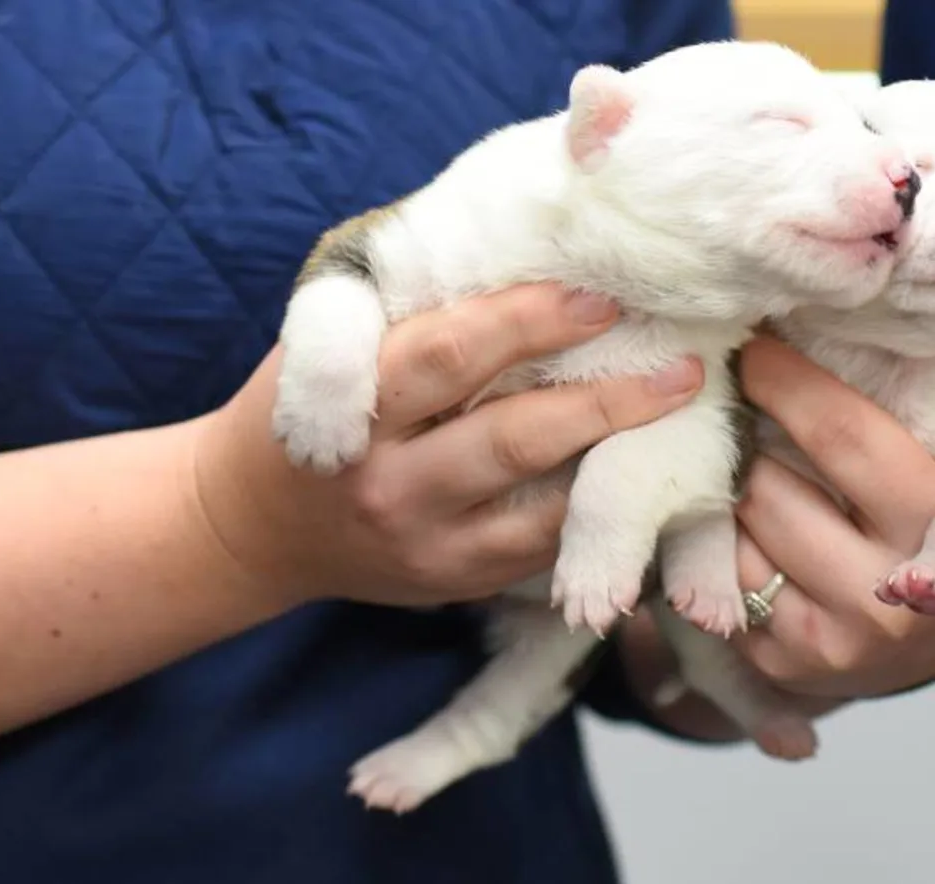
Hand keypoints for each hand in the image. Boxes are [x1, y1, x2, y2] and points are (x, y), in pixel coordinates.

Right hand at [194, 283, 705, 607]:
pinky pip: (544, 548)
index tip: (601, 295)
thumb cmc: (303, 407)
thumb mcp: (333, 345)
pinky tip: (647, 472)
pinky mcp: (456, 584)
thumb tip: (530, 250)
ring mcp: (426, 542)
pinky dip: (599, 510)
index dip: (532, 321)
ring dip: (620, 460)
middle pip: (511, 438)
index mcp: (357, 404)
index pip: (452, 354)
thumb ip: (413, 310)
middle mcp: (389, 480)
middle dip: (604, 399)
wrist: (252, 525)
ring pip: (542, 506)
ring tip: (681, 414)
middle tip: (680, 363)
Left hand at [723, 338, 934, 699]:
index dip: (789, 384)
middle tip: (734, 392)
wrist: (927, 637)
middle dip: (744, 430)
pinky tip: (745, 522)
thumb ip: (900, 397)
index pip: (848, 438)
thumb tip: (796, 319)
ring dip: (731, 485)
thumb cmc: (934, 514)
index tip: (753, 347)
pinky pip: (721, 576)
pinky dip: (721, 537)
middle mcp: (892, 596)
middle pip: (771, 485)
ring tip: (749, 461)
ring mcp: (835, 640)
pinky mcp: (784, 665)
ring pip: (736, 530)